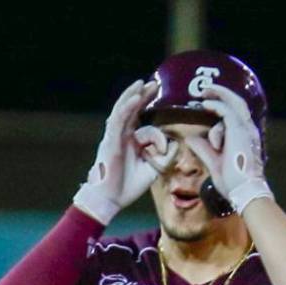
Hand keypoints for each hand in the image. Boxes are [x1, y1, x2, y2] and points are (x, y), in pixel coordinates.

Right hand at [73, 80, 177, 223]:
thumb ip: (167, 155)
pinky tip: (136, 98)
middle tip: (153, 83)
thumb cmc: (129, 186)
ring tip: (142, 84)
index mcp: (129, 140)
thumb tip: (175, 142)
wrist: (112, 200)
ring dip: (132, 95)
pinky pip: (119, 121)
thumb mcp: (155, 168)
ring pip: (122, 111)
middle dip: (141, 94)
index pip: (141, 120)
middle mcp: (120, 135)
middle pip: (130, 109)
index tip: (156, 90)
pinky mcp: (110, 142)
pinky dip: (127, 108)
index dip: (147, 106)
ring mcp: (114, 137)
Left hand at [183, 83, 272, 213]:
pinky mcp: (239, 132)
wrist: (245, 191)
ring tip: (204, 91)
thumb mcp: (214, 163)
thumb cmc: (233, 182)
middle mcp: (248, 131)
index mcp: (245, 139)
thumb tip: (190, 138)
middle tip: (206, 90)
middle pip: (238, 104)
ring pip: (234, 103)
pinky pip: (227, 112)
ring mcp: (246, 130)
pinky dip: (216, 105)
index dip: (221, 108)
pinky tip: (204, 103)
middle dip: (222, 94)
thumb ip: (204, 149)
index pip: (235, 117)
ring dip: (219, 94)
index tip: (206, 106)